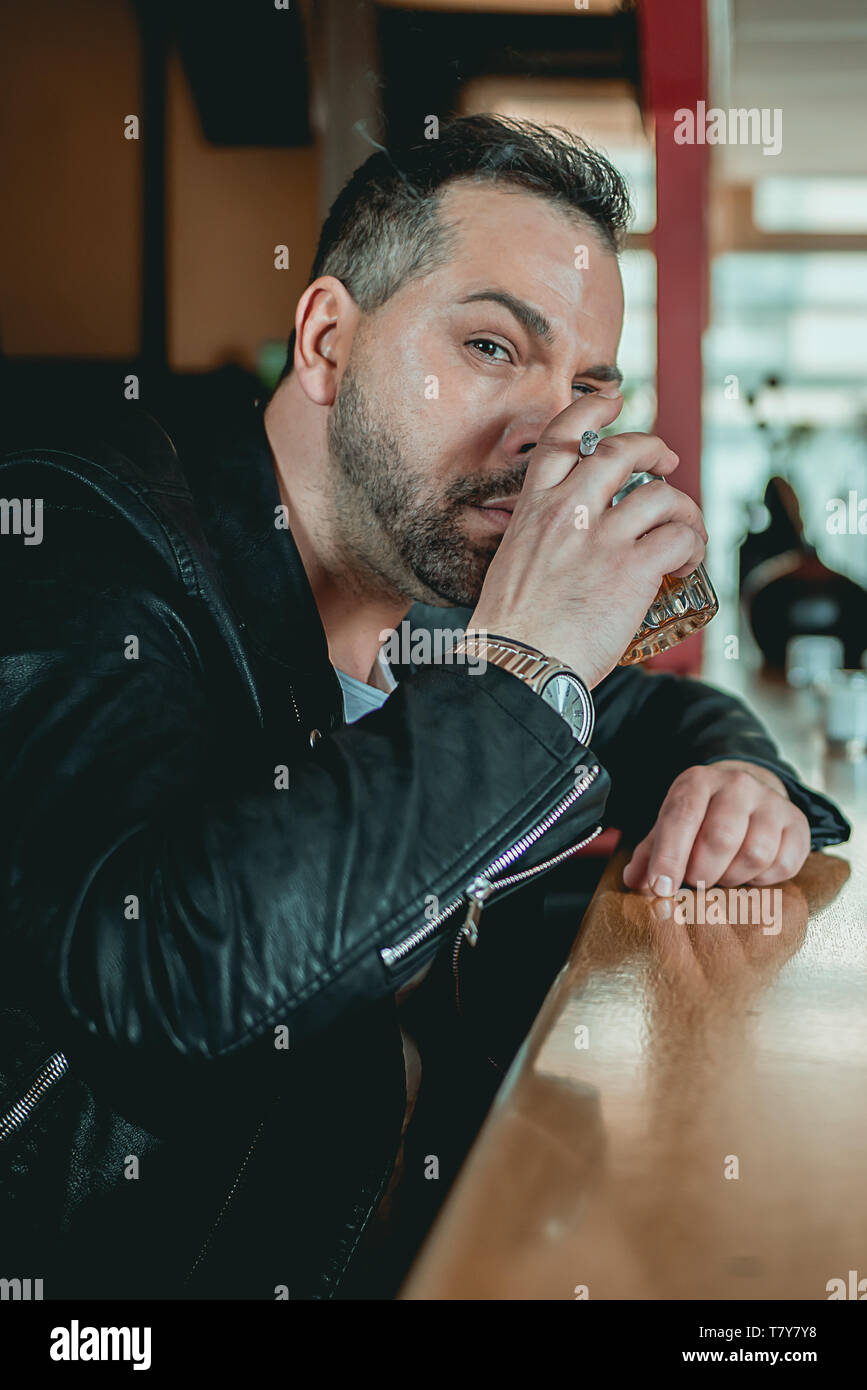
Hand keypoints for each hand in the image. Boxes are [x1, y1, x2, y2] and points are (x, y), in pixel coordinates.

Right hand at [467, 390, 707, 690]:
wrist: (518, 667)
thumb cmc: (512, 631)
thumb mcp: (513, 563)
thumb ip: (541, 540)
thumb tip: (569, 546)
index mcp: (533, 509)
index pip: (562, 436)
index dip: (593, 409)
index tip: (613, 402)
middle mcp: (568, 513)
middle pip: (622, 452)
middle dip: (653, 450)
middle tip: (667, 464)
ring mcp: (601, 539)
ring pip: (661, 495)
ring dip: (684, 509)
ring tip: (687, 532)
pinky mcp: (632, 570)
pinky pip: (679, 538)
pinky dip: (693, 546)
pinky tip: (687, 564)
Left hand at [621, 760, 811, 893]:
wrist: (747, 797)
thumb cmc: (701, 818)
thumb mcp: (670, 827)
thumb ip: (650, 854)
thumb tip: (636, 882)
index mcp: (698, 781)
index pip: (681, 818)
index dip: (669, 857)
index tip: (661, 887)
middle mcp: (738, 784)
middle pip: (720, 839)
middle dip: (702, 872)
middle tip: (696, 881)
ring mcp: (772, 803)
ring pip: (755, 854)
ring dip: (733, 878)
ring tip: (722, 874)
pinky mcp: (797, 824)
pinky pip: (783, 865)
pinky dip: (762, 880)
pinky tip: (749, 872)